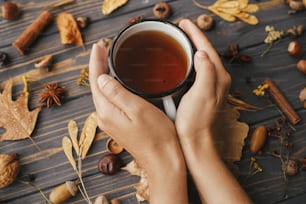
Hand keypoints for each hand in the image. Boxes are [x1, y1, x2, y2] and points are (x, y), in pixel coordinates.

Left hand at [89, 43, 187, 203]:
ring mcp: (111, 122)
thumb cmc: (156, 135)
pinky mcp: (119, 125)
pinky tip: (117, 83)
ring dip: (103, 76)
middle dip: (98, 66)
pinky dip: (111, 88)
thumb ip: (117, 93)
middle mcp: (104, 117)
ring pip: (103, 94)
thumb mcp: (138, 109)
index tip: (99, 46)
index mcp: (107, 111)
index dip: (96, 61)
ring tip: (108, 61)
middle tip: (103, 50)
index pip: (96, 80)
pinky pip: (110, 101)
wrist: (162, 160)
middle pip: (97, 86)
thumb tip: (101, 77)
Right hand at [175, 19, 250, 203]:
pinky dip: (191, 60)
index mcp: (218, 77)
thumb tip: (201, 53)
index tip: (184, 23)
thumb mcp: (201, 94)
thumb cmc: (197, 121)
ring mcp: (211, 86)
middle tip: (181, 28)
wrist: (196, 141)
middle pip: (206, 51)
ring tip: (181, 39)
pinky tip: (183, 60)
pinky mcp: (203, 93)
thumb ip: (205, 71)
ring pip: (203, 60)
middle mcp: (218, 80)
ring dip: (193, 47)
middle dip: (195, 37)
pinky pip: (198, 69)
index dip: (196, 34)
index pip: (207, 48)